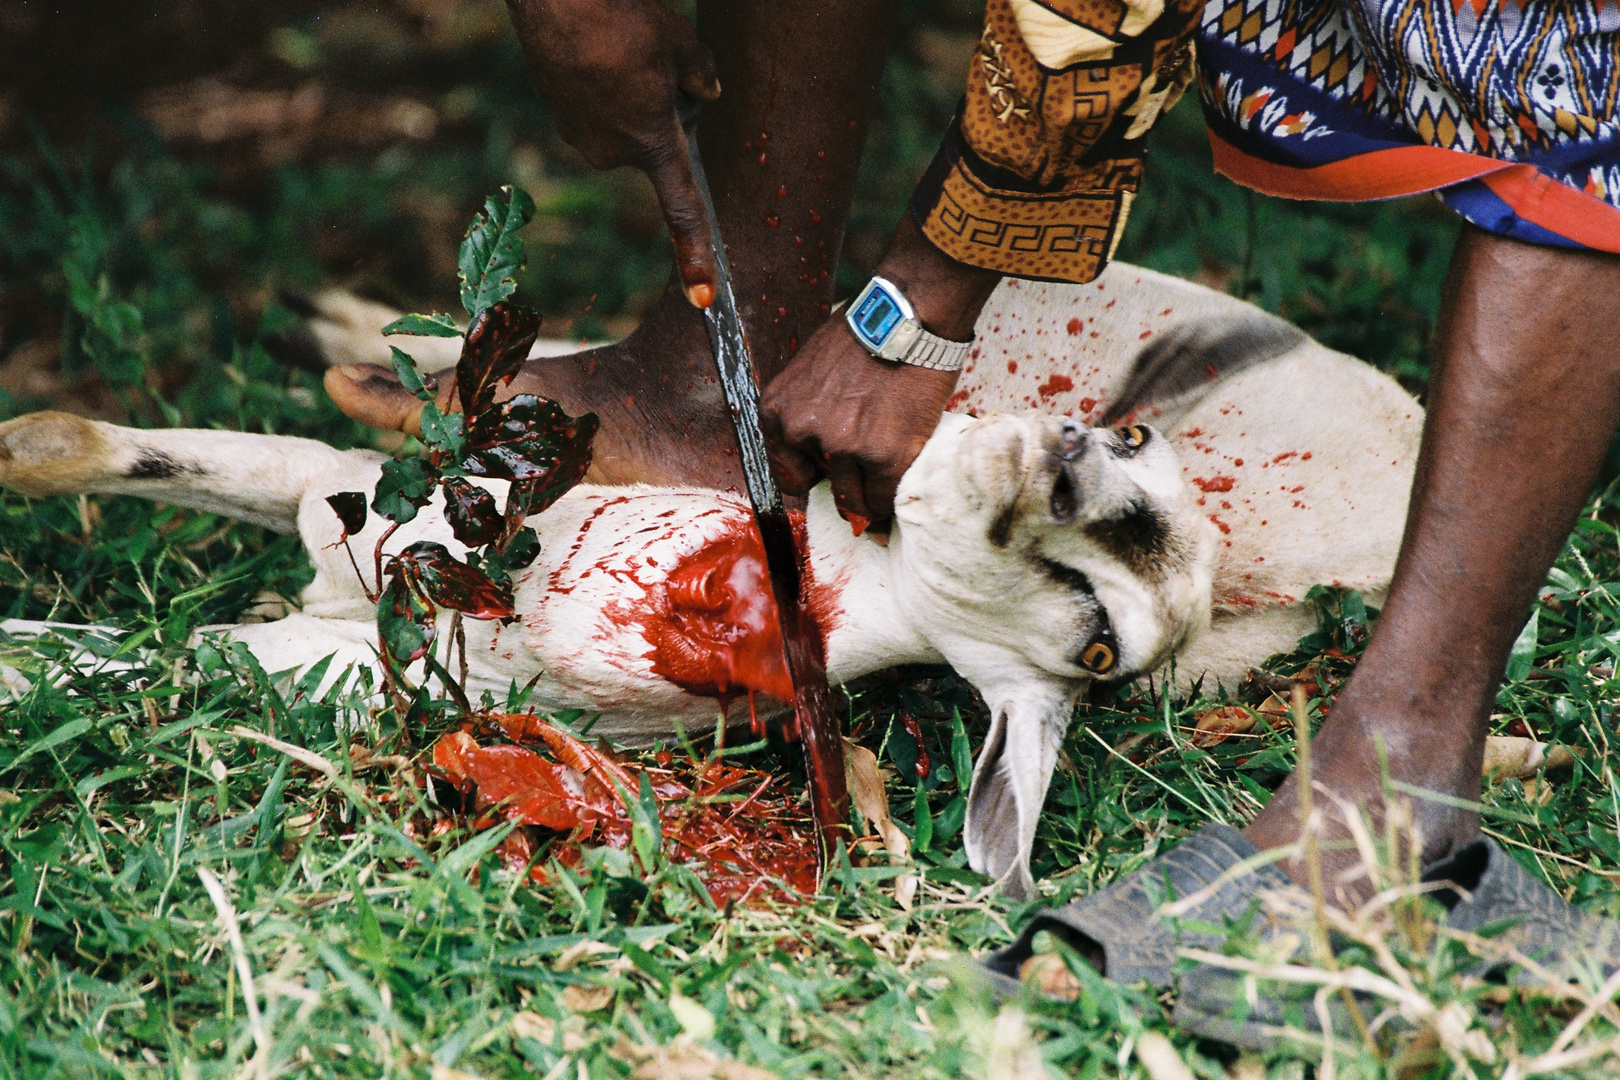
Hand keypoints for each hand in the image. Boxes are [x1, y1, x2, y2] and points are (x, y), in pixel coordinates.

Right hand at [504, 0, 721, 305]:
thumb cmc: (622, 18)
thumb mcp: (681, 43)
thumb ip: (701, 75)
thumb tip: (706, 90)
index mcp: (652, 144)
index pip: (684, 209)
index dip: (697, 254)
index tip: (702, 296)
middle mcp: (612, 152)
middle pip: (652, 142)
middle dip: (661, 111)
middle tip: (657, 62)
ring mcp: (578, 133)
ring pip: (622, 121)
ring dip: (629, 93)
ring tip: (621, 48)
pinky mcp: (555, 109)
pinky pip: (592, 103)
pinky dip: (599, 81)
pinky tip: (595, 48)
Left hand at [761, 217, 1000, 529]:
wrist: (908, 315)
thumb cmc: (865, 332)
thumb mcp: (811, 368)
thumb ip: (809, 408)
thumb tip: (822, 444)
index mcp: (778, 410)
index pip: (786, 471)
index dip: (812, 477)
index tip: (828, 480)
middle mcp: (804, 432)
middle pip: (822, 488)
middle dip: (843, 489)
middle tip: (861, 491)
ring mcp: (843, 448)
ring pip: (853, 500)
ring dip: (868, 500)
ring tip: (882, 497)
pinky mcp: (884, 457)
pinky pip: (883, 498)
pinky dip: (889, 504)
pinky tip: (896, 498)